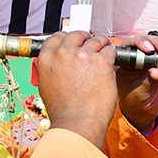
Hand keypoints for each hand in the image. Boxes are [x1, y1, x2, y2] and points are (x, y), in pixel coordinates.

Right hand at [37, 31, 117, 149]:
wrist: (77, 122)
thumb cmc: (63, 110)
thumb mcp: (46, 85)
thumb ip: (52, 68)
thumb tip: (57, 61)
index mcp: (47, 58)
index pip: (57, 37)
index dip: (68, 37)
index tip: (75, 41)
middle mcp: (63, 53)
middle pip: (77, 35)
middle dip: (86, 38)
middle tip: (92, 43)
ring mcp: (83, 55)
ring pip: (96, 40)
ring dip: (101, 44)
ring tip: (105, 50)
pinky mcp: (102, 61)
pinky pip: (109, 50)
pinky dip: (111, 54)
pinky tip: (111, 62)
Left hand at [115, 34, 157, 132]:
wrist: (147, 111)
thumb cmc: (137, 103)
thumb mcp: (141, 95)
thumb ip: (149, 82)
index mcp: (126, 63)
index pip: (131, 47)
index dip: (140, 44)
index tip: (149, 50)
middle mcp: (138, 58)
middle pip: (148, 43)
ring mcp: (153, 60)